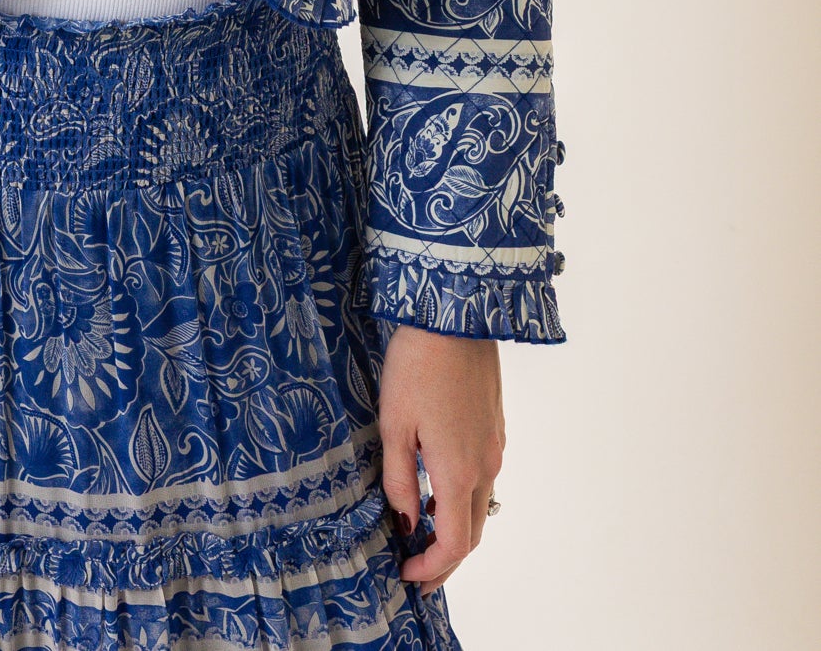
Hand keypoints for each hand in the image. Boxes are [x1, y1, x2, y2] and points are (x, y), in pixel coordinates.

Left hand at [377, 322, 505, 594]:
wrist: (456, 314)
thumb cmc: (418, 365)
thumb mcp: (394, 425)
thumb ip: (400, 480)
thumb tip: (407, 523)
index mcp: (459, 471)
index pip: (454, 543)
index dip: (432, 567)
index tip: (407, 574)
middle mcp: (486, 464)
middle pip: (473, 531)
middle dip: (446, 558)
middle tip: (416, 569)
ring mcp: (495, 444)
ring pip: (480, 504)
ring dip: (455, 526)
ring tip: (422, 531)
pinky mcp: (495, 425)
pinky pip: (484, 476)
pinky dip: (463, 497)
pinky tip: (438, 487)